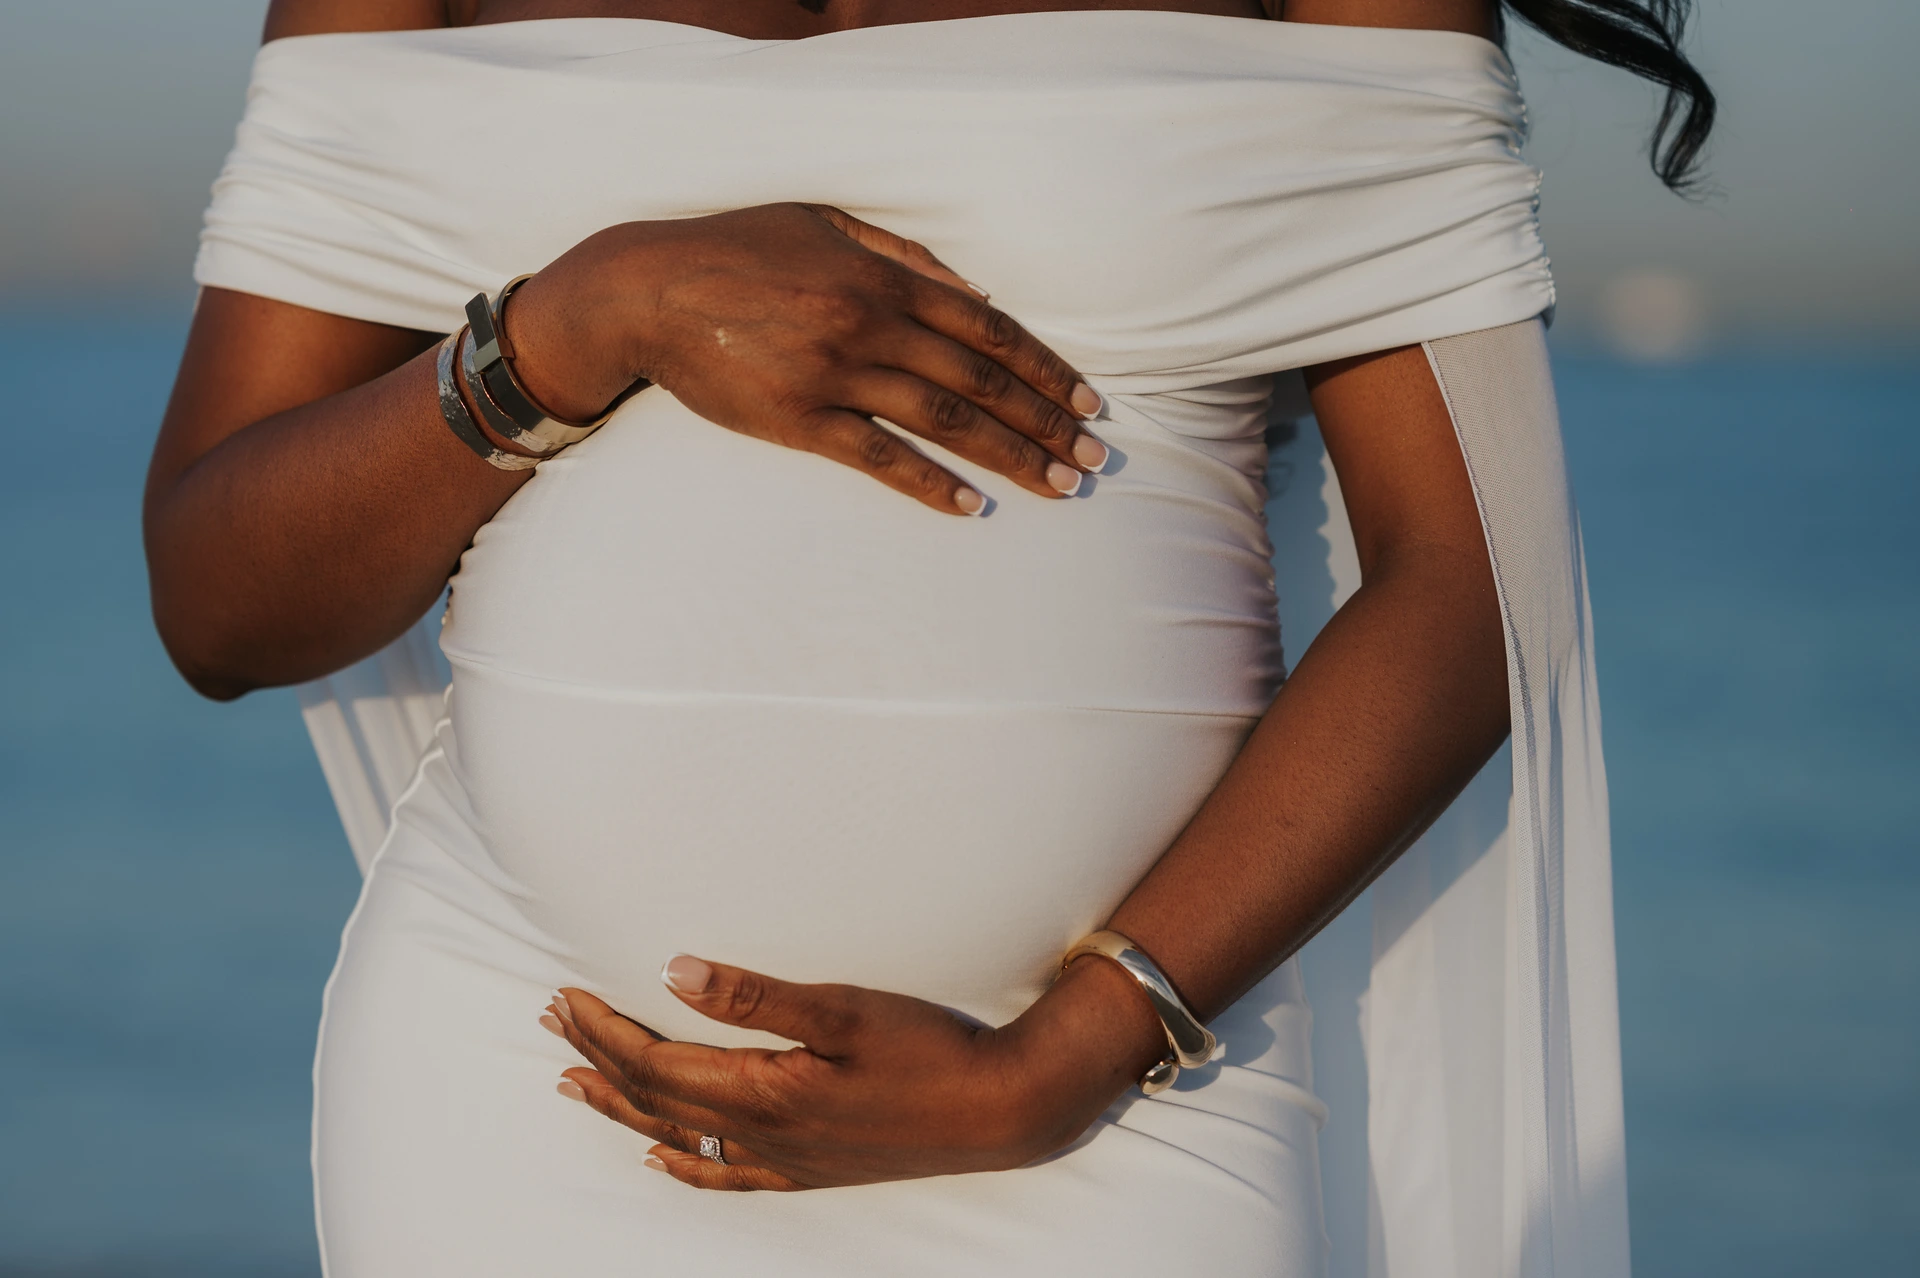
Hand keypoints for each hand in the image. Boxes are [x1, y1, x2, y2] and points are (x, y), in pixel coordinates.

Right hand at [507, 203, 1107, 514]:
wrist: (647, 290)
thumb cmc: (738, 250)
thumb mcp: (824, 221)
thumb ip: (902, 250)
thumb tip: (973, 289)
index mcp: (883, 275)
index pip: (988, 326)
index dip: (1044, 366)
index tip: (1086, 399)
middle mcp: (870, 323)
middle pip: (980, 378)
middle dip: (1046, 420)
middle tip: (1094, 457)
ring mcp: (835, 373)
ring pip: (944, 418)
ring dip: (1010, 455)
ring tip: (1058, 485)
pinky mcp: (797, 418)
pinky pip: (878, 457)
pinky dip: (929, 482)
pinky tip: (970, 506)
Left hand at [539, 952, 1168, 1190]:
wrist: (1000, 1109)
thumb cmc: (929, 1050)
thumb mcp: (844, 1008)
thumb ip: (755, 995)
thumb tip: (674, 971)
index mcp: (763, 1092)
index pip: (656, 1063)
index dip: (604, 1031)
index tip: (564, 997)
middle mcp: (762, 1135)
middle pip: (654, 1098)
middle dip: (598, 1059)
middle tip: (553, 1022)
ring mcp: (785, 1159)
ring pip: (678, 1137)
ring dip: (622, 1108)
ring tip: (577, 1086)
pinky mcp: (811, 1169)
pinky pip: (723, 1175)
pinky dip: (681, 1163)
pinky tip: (662, 1158)